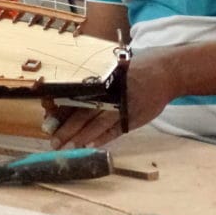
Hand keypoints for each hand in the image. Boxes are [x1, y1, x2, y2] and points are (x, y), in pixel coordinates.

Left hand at [42, 50, 181, 148]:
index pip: (76, 96)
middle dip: (67, 128)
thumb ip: (95, 80)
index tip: (48, 121)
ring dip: (81, 137)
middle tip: (53, 141)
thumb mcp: (113, 66)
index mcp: (102, 78)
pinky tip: (90, 146)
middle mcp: (111, 92)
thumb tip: (68, 93)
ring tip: (67, 148)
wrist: (167, 72)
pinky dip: (102, 138)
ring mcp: (123, 106)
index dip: (61, 110)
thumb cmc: (136, 67)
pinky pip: (115, 130)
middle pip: (84, 112)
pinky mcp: (134, 117)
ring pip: (98, 123)